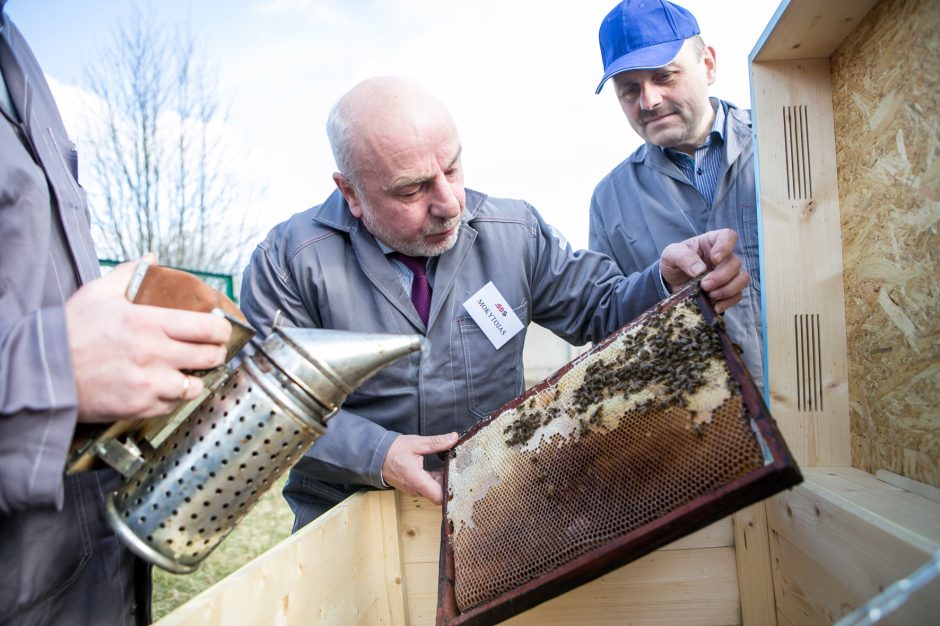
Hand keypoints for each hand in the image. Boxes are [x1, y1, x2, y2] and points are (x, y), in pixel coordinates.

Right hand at [65, 256, 232, 422]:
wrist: (43, 372)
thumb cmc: (70, 332)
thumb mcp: (98, 293)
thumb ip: (129, 274)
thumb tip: (150, 258)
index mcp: (149, 323)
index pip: (207, 327)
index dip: (222, 330)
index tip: (222, 330)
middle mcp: (154, 353)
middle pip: (210, 356)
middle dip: (215, 353)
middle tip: (210, 351)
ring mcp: (149, 382)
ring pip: (196, 384)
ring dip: (195, 378)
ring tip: (187, 372)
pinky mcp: (140, 406)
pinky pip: (172, 405)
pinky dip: (172, 397)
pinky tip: (163, 387)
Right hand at [381, 432, 458, 503]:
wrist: (376, 456)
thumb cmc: (394, 450)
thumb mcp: (417, 443)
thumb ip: (436, 442)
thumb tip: (453, 438)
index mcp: (417, 481)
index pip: (439, 497)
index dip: (451, 490)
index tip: (459, 478)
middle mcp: (416, 489)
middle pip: (439, 494)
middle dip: (450, 483)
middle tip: (459, 469)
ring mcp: (414, 489)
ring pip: (435, 491)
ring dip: (443, 480)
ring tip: (452, 467)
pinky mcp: (414, 487)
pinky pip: (429, 487)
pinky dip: (436, 479)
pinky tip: (441, 468)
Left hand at [660, 228, 749, 312]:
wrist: (671, 283)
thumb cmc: (673, 263)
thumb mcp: (670, 255)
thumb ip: (682, 257)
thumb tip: (699, 270)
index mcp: (710, 243)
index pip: (728, 236)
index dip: (726, 246)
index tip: (714, 259)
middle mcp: (723, 257)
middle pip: (735, 262)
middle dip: (721, 277)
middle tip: (704, 285)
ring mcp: (728, 274)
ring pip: (742, 278)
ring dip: (728, 289)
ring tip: (710, 295)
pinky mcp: (728, 290)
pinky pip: (738, 295)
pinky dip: (727, 302)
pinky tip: (714, 306)